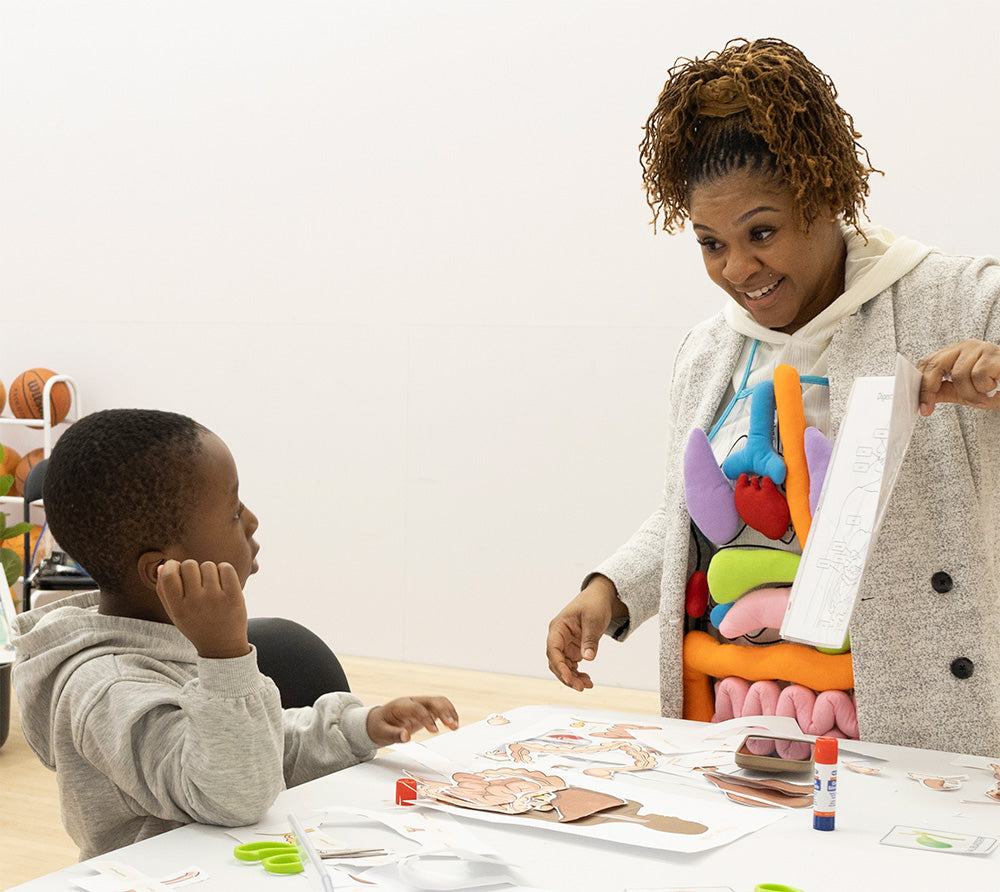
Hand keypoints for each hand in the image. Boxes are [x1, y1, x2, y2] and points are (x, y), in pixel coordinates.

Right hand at [156, 559, 250, 658]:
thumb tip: (164, 566)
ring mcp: (216, 599)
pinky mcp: (234, 596)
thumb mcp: (176, 614)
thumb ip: (164, 591)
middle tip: (197, 580)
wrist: (222, 645)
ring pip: (208, 566)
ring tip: (211, 586)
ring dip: (209, 571)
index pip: (168, 576)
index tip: (177, 567)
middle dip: (192, 567)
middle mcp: (196, 603)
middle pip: (189, 565)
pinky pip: (226, 568)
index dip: (172, 565)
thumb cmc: (196, 625)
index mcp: (178, 608)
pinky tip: (223, 582)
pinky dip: (224, 570)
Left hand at [366, 696, 458, 744]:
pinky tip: (454, 723)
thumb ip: (394, 734)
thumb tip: (406, 737)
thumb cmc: (380, 726)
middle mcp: (413, 701)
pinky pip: (440, 707)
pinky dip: (449, 713)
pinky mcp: (426, 709)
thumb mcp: (382, 733)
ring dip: (449, 712)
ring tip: (455, 726)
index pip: (417, 708)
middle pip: (432, 701)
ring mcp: (421, 704)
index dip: (427, 718)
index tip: (435, 731)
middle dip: (444, 712)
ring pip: (439, 701)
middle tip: (452, 726)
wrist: (379, 720)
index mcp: (401, 705)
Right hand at [545, 575, 626, 691]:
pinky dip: (577, 674)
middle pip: (556, 661)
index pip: (553, 650)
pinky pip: (571, 665)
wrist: (600, 598)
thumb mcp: (593, 620)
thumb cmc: (594, 604)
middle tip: (581, 687)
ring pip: (563, 666)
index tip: (569, 678)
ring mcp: (564, 644)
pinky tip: (586, 679)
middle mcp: (558, 637)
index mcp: (557, 627)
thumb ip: (590, 639)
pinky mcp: (572, 648)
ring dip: (573, 677)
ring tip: (587, 685)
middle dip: (566, 676)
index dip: (559, 666)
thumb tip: (588, 658)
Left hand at [917, 339, 999, 415]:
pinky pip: (978, 376)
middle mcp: (965, 347)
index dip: (919, 384)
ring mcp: (980, 348)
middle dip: (929, 390)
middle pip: (935, 365)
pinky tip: (996, 387)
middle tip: (928, 410)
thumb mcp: (966, 393)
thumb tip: (923, 397)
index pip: (928, 364)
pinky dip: (985, 388)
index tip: (918, 406)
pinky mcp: (994, 354)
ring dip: (970, 395)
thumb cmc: (998, 385)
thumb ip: (945, 391)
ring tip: (985, 397)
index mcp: (954, 354)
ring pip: (958, 375)